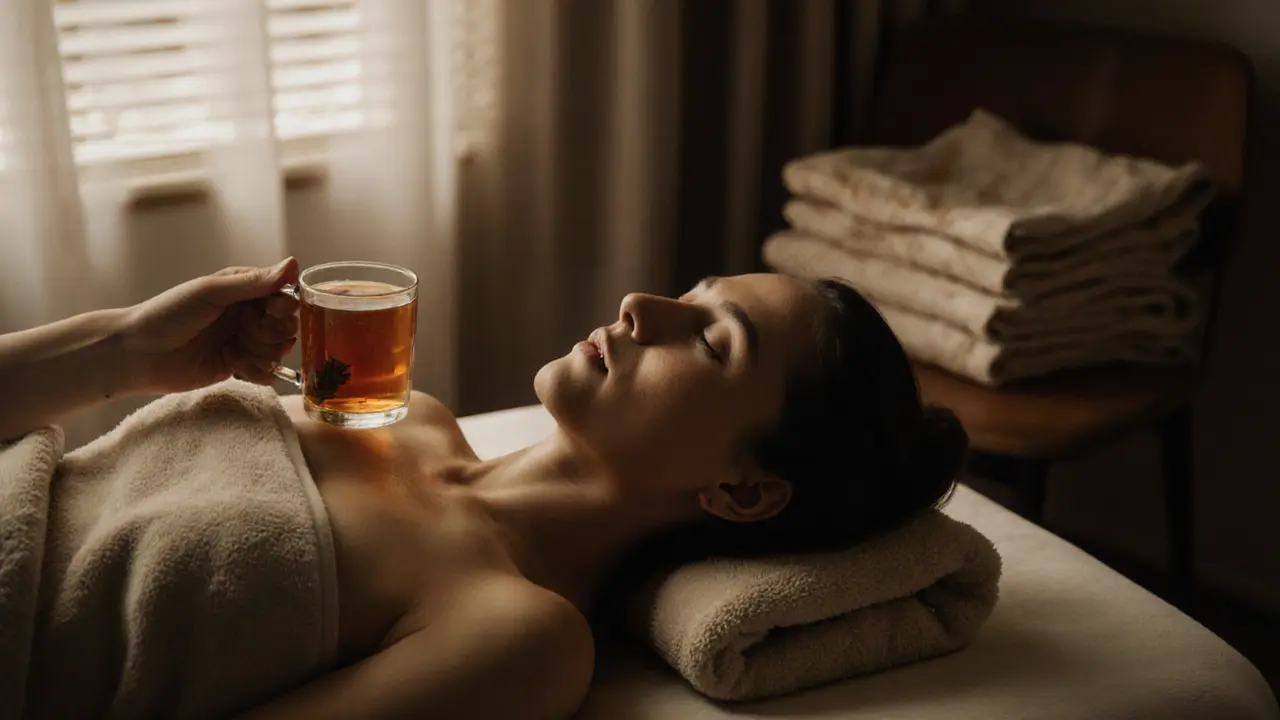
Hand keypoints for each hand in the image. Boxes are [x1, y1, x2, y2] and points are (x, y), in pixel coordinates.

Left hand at [120, 258, 300, 393]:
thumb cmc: (168, 315)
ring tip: (234, 352)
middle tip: (246, 333)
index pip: (284, 296)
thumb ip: (254, 282)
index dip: (283, 308)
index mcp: (242, 290)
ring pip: (278, 351)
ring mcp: (243, 341)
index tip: (268, 313)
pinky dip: (256, 373)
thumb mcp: (211, 292)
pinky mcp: (237, 367)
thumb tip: (294, 263)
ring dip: (261, 354)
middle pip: (286, 326)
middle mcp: (246, 314)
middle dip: (272, 334)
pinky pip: (266, 373)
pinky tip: (234, 368)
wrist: (137, 354)